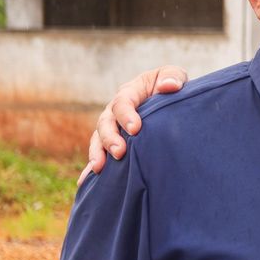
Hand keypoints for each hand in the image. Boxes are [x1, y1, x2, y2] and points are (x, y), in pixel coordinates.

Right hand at [80, 66, 188, 183]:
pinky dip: (91, 168)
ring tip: (100, 168)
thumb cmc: (172, 86)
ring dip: (98, 153)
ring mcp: (112, 127)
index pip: (122, 102)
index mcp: (130, 92)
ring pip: (98, 139)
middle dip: (110, 138)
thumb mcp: (174, 76)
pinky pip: (100, 154)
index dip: (126, 115)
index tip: (136, 129)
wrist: (170, 101)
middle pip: (105, 122)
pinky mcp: (113, 143)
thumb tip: (169, 86)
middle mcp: (115, 110)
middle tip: (120, 152)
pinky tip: (86, 182)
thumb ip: (172, 77)